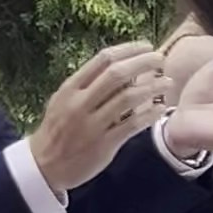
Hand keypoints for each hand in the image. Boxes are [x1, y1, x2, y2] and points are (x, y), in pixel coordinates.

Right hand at [27, 43, 173, 193]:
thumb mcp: (64, 101)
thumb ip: (88, 85)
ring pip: (128, 98)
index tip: (146, 46)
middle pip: (117, 74)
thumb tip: (122, 67)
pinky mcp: (104, 144)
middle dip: (143, 63)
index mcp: (70, 88)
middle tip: (161, 59)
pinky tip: (161, 108)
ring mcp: (92, 124)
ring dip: (152, 87)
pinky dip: (150, 114)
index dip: (129, 50)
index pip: (103, 59)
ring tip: (167, 82)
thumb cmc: (59, 129)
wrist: (44, 165)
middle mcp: (80, 103)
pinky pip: (132, 124)